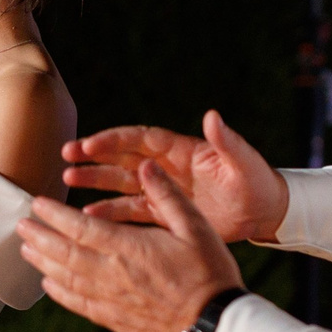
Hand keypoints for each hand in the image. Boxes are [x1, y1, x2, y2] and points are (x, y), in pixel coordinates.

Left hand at [16, 161, 242, 331]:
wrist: (214, 325)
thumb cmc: (210, 273)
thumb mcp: (196, 226)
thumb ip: (167, 196)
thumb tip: (146, 165)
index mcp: (129, 247)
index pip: (80, 226)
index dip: (54, 214)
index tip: (36, 203)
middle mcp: (112, 273)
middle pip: (63, 252)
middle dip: (39, 237)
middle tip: (19, 225)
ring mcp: (110, 299)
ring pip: (65, 278)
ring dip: (42, 262)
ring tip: (26, 250)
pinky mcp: (114, 320)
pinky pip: (78, 304)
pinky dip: (58, 293)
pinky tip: (48, 284)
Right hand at [65, 110, 285, 241]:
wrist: (264, 212)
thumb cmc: (257, 181)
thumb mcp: (243, 160)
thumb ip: (226, 139)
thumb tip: (212, 115)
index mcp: (182, 150)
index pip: (141, 140)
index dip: (115, 140)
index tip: (90, 143)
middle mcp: (166, 168)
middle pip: (122, 158)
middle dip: (94, 156)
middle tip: (66, 156)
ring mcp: (162, 190)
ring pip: (120, 184)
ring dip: (95, 182)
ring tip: (67, 181)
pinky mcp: (164, 213)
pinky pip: (131, 213)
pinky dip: (110, 214)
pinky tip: (89, 216)